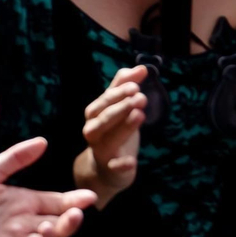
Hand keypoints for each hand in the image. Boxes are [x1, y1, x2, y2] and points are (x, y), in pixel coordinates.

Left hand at [0, 138, 98, 236]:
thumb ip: (14, 159)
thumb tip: (42, 141)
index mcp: (26, 202)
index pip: (57, 202)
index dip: (74, 201)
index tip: (89, 196)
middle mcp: (26, 224)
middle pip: (58, 226)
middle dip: (70, 222)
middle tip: (75, 214)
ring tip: (48, 227)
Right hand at [74, 65, 146, 205]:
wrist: (105, 168)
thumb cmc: (113, 132)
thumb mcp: (118, 108)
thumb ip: (125, 87)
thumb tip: (142, 68)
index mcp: (94, 114)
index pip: (104, 101)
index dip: (119, 93)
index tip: (136, 86)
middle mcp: (93, 131)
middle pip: (104, 118)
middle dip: (121, 107)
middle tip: (140, 97)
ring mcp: (101, 151)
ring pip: (109, 139)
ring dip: (124, 127)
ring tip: (140, 115)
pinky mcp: (111, 168)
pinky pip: (114, 167)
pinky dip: (122, 165)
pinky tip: (132, 161)